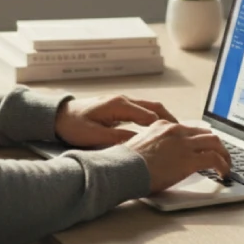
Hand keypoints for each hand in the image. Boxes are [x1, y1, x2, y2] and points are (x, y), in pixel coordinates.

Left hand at [53, 95, 177, 148]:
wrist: (58, 116)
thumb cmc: (73, 125)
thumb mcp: (95, 136)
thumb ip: (117, 139)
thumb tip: (139, 142)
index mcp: (119, 106)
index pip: (150, 116)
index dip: (166, 127)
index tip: (179, 137)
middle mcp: (123, 101)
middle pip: (155, 108)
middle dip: (171, 120)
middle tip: (185, 133)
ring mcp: (121, 102)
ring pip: (150, 108)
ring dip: (164, 118)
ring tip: (177, 132)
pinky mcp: (118, 107)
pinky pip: (142, 111)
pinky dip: (154, 118)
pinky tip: (159, 129)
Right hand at [124, 120, 231, 192]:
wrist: (123, 169)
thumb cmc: (125, 164)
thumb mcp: (139, 146)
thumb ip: (154, 147)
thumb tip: (161, 158)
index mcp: (162, 126)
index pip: (189, 128)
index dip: (199, 139)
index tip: (203, 147)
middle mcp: (175, 130)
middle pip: (205, 132)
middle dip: (216, 145)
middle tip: (220, 155)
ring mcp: (184, 143)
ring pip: (215, 142)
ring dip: (224, 154)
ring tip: (226, 165)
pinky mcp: (190, 159)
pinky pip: (215, 159)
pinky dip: (223, 165)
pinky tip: (223, 173)